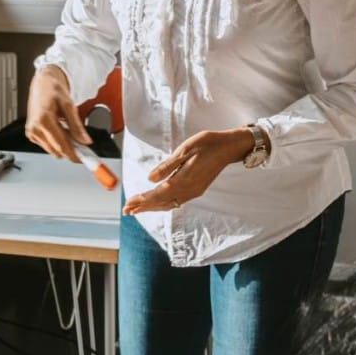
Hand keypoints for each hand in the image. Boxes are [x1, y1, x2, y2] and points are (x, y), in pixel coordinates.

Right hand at [25, 65, 90, 162]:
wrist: (42, 83)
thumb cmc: (53, 90)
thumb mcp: (69, 105)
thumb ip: (77, 126)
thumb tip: (84, 140)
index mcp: (43, 119)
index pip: (61, 144)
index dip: (74, 154)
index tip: (83, 159)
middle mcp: (35, 128)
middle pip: (56, 150)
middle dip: (70, 150)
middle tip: (82, 146)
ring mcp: (32, 132)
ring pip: (51, 150)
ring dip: (62, 146)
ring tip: (69, 132)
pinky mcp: (31, 134)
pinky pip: (47, 145)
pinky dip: (55, 142)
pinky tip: (60, 131)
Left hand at [122, 128, 254, 214]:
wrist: (229, 147)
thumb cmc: (207, 144)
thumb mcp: (185, 149)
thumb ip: (167, 166)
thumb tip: (150, 178)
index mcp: (184, 179)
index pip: (158, 194)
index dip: (142, 200)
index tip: (128, 204)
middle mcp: (188, 190)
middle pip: (161, 202)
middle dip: (143, 207)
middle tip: (126, 211)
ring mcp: (194, 191)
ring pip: (169, 204)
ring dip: (152, 207)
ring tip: (137, 210)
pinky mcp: (197, 189)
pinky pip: (177, 201)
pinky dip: (164, 204)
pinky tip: (158, 204)